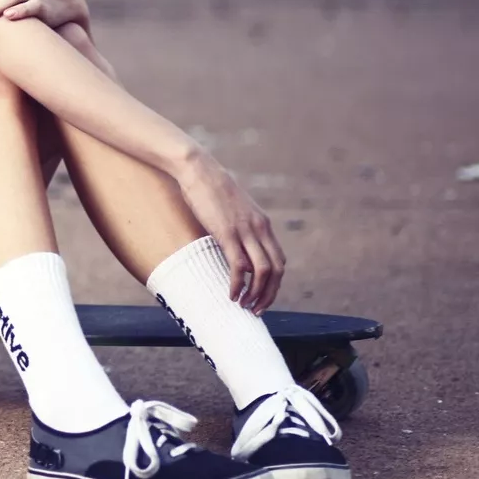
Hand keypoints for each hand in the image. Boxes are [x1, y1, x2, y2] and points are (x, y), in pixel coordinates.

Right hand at [171, 152, 285, 312]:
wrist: (199, 169)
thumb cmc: (210, 189)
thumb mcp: (233, 210)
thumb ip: (240, 228)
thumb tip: (234, 245)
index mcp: (263, 225)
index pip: (279, 261)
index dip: (274, 284)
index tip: (262, 296)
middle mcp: (260, 229)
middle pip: (276, 270)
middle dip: (269, 294)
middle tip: (256, 309)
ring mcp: (245, 231)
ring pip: (262, 271)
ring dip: (256, 293)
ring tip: (244, 305)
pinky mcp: (227, 233)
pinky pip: (239, 266)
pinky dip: (238, 284)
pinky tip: (231, 294)